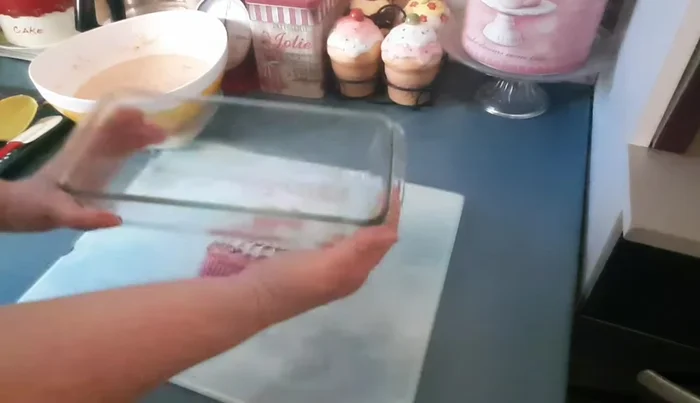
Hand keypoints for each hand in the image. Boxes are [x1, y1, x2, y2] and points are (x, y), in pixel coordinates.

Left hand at [0, 109, 164, 231]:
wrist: (11, 210)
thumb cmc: (31, 207)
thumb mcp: (56, 214)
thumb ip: (85, 217)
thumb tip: (118, 219)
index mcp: (77, 156)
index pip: (101, 129)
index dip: (121, 119)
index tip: (144, 118)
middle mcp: (84, 153)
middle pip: (113, 132)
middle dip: (137, 127)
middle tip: (163, 132)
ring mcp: (87, 161)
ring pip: (115, 141)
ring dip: (136, 135)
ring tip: (161, 136)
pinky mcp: (88, 171)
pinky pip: (112, 154)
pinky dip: (129, 147)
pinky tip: (143, 149)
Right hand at [238, 192, 400, 325]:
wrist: (247, 299)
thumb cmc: (289, 282)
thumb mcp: (327, 266)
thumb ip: (358, 249)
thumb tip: (394, 232)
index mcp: (354, 273)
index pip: (381, 242)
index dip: (389, 217)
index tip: (391, 188)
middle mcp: (342, 271)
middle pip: (367, 240)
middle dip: (373, 214)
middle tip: (372, 183)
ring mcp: (322, 266)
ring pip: (347, 238)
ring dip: (352, 216)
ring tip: (351, 188)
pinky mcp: (303, 261)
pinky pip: (326, 237)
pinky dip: (331, 221)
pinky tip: (321, 206)